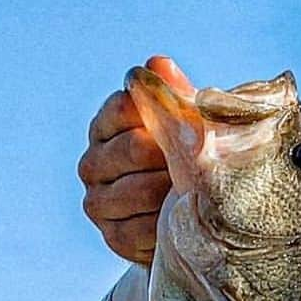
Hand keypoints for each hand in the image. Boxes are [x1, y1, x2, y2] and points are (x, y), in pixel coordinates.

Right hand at [78, 55, 188, 264]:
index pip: (124, 107)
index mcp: (106, 125)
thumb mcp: (188, 125)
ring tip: (200, 191)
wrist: (192, 219)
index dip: (161, 115)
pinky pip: (141, 229)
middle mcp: (93, 161)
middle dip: (175, 156)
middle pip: (134, 149)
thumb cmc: (191, 159)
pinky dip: (168, 226)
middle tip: (206, 164)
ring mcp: (98, 201)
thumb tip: (158, 64)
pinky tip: (184, 220)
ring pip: (139, 191)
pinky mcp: (112, 236)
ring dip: (175, 192)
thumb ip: (173, 96)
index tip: (194, 124)